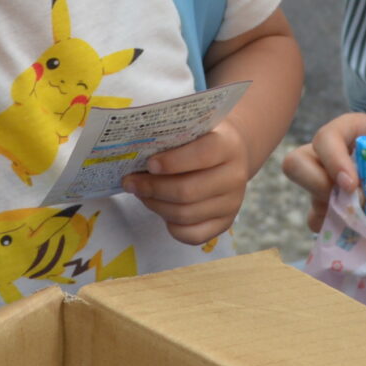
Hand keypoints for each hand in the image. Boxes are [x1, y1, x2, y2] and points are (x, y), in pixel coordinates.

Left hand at [125, 119, 248, 244]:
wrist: (232, 155)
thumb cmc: (203, 139)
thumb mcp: (194, 129)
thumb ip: (171, 138)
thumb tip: (134, 155)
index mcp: (228, 146)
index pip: (201, 155)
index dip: (171, 162)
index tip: (149, 164)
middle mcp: (235, 176)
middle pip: (187, 191)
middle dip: (152, 188)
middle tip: (130, 182)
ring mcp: (231, 204)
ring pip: (185, 214)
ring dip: (156, 205)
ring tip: (141, 193)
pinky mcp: (225, 224)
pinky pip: (192, 235)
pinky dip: (171, 226)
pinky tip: (161, 209)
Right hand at [280, 113, 365, 231]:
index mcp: (351, 132)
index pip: (325, 138)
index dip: (331, 159)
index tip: (351, 183)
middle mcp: (335, 158)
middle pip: (297, 164)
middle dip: (315, 183)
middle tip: (347, 199)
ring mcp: (333, 187)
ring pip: (310, 198)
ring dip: (329, 211)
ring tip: (359, 221)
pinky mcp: (339, 213)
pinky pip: (323, 225)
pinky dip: (337, 232)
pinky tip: (362, 234)